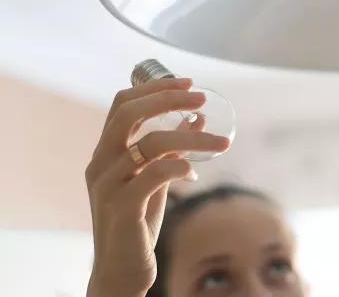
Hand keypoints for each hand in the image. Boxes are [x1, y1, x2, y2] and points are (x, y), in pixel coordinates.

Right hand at [85, 78, 229, 296]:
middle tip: (202, 99)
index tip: (189, 83)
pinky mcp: (122, 208)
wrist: (121, 270)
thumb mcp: (155, 180)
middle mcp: (100, 164)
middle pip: (129, 113)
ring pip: (151, 143)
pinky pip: (154, 174)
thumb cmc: (137, 223)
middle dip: (168, 99)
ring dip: (193, 138)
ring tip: (222, 144)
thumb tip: (197, 118)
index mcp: (105, 153)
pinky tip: (193, 174)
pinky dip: (180, 167)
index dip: (155, 88)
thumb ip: (170, 150)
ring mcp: (108, 185)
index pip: (122, 104)